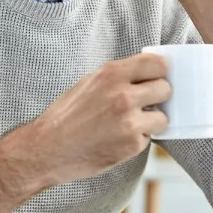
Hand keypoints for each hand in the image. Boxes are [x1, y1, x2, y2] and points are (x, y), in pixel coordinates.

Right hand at [13, 53, 170, 187]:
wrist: (47, 149)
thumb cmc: (64, 117)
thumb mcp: (89, 84)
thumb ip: (118, 78)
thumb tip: (146, 76)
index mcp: (111, 74)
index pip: (157, 63)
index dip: (159, 72)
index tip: (156, 79)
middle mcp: (123, 95)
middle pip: (165, 88)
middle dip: (157, 97)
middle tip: (144, 104)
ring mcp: (129, 121)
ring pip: (163, 117)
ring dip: (150, 122)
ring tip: (129, 125)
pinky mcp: (132, 144)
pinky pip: (148, 138)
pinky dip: (137, 140)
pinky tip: (117, 139)